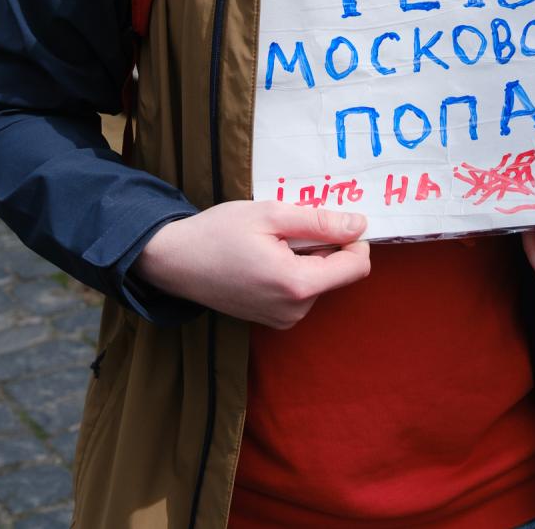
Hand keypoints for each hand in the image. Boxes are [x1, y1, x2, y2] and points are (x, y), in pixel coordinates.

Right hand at [133, 201, 371, 329]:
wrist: (174, 262)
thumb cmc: (217, 233)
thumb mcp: (270, 214)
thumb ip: (319, 221)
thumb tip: (359, 225)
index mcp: (297, 285)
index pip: (357, 266)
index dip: (353, 238)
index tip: (331, 218)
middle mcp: (294, 311)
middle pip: (336, 272)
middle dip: (322, 245)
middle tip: (285, 227)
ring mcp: (283, 320)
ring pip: (318, 280)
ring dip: (304, 257)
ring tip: (268, 244)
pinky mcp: (272, 320)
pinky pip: (300, 291)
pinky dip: (291, 271)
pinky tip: (262, 259)